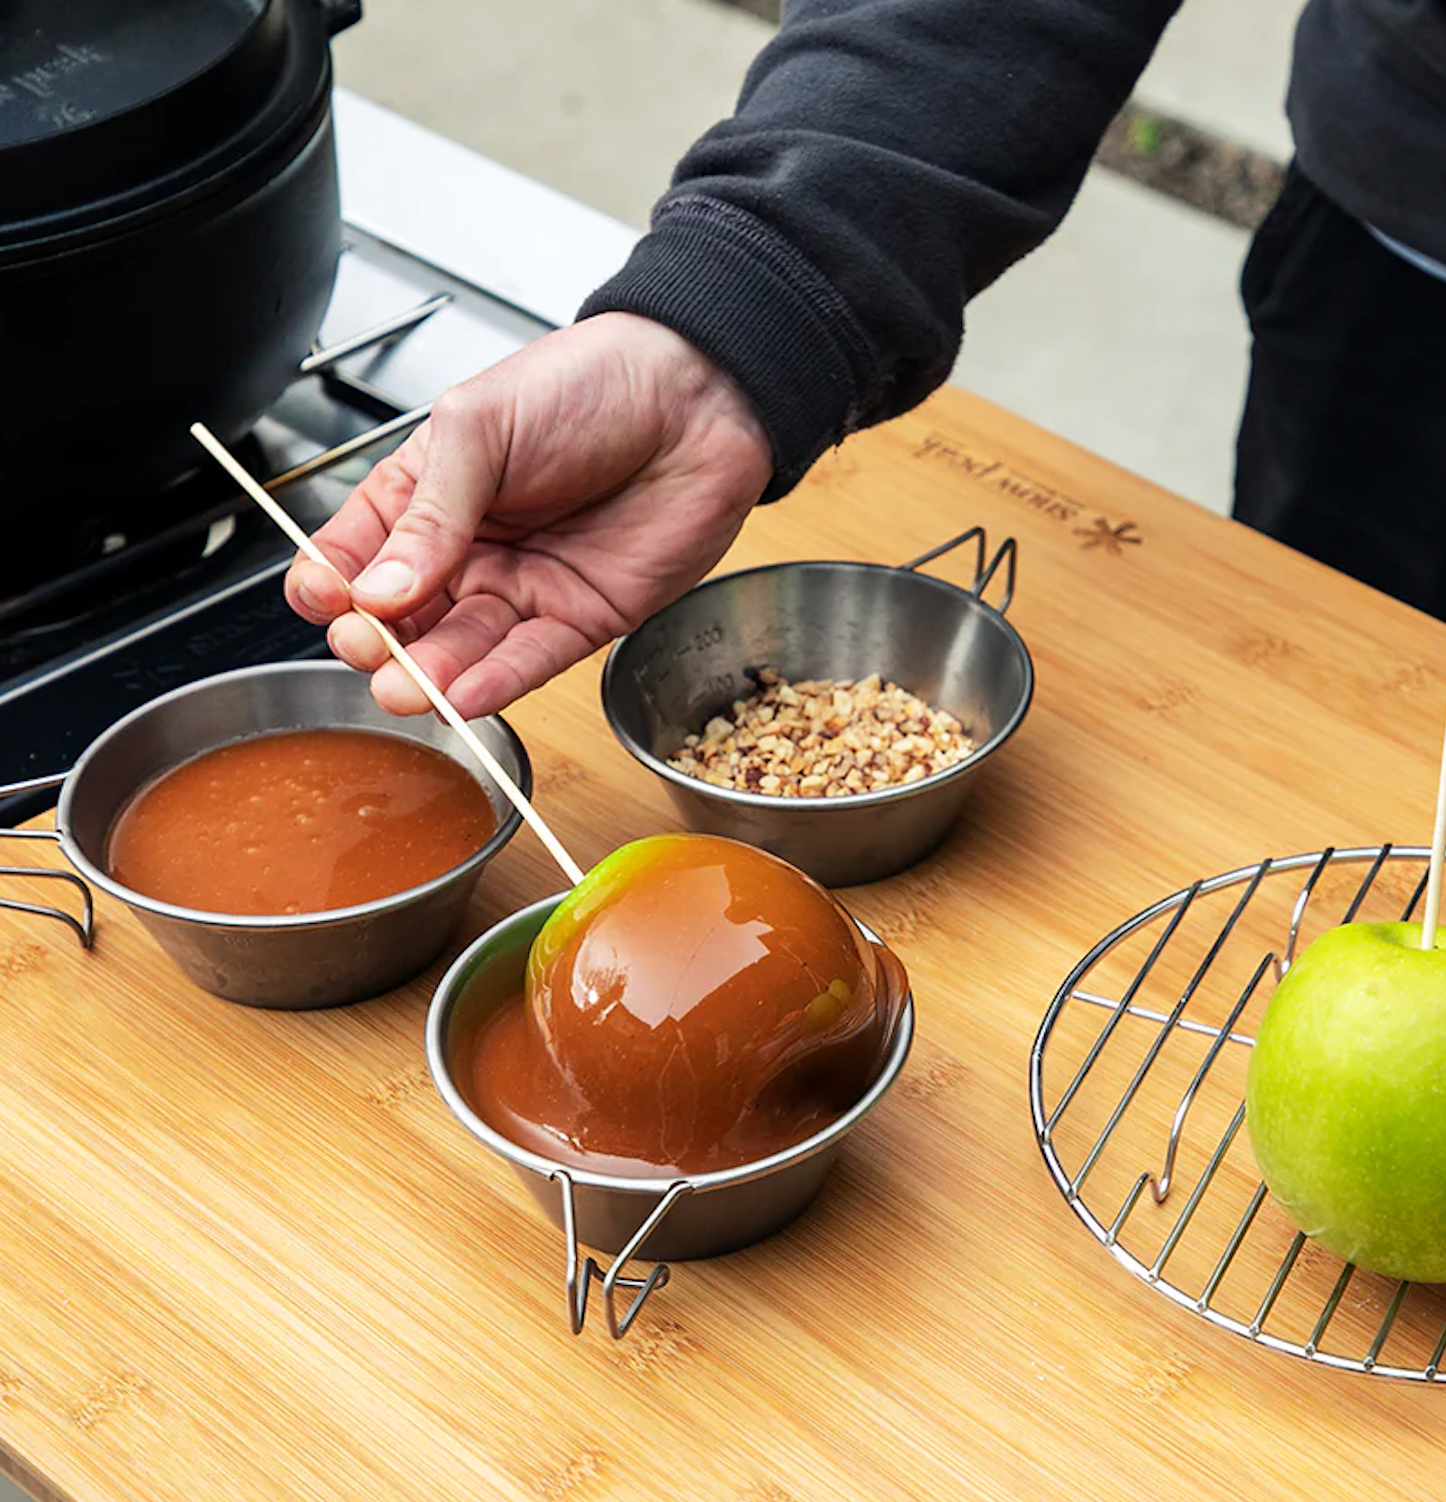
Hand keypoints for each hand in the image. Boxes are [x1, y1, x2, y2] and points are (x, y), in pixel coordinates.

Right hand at [284, 313, 772, 717]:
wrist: (695, 394)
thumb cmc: (589, 384)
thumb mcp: (481, 426)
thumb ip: (430, 510)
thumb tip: (379, 587)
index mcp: (429, 493)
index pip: (357, 552)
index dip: (331, 581)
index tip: (323, 598)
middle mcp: (469, 549)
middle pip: (401, 617)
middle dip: (375, 641)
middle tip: (366, 647)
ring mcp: (523, 587)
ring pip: (461, 649)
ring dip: (428, 675)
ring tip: (404, 689)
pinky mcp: (580, 619)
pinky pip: (528, 663)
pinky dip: (495, 685)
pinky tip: (462, 697)